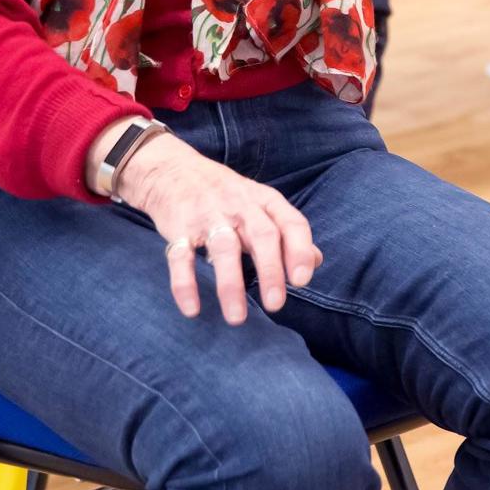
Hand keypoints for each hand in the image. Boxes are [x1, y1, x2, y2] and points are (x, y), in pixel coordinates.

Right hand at [114, 135, 320, 322]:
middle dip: (271, 270)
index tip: (302, 280)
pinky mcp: (178, 228)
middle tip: (275, 305)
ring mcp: (208, 215)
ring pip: (224, 248)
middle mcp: (240, 206)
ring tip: (237, 318)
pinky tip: (192, 309)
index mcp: (265, 201)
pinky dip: (184, 284)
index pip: (291, 222)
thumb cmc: (227, 195)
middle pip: (262, 236)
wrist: (173, 170)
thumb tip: (316, 261)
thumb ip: (288, 233)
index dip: (299, 250)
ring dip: (231, 285)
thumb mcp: (261, 205)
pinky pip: (181, 257)